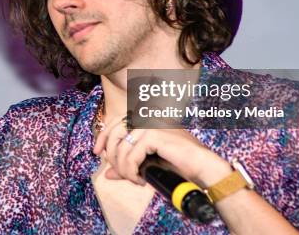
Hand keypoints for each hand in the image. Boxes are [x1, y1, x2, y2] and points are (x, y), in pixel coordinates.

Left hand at [92, 115, 230, 187]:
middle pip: (114, 131)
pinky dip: (131, 171)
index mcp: (145, 119)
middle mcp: (146, 117)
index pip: (115, 122)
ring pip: (122, 147)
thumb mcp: (147, 164)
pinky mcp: (153, 135)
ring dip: (124, 168)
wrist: (201, 167)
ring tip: (135, 179)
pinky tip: (141, 180)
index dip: (103, 137)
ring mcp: (150, 124)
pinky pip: (131, 155)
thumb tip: (107, 174)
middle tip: (116, 172)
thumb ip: (128, 166)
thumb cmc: (178, 164)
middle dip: (111, 154)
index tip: (97, 153)